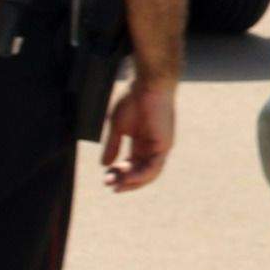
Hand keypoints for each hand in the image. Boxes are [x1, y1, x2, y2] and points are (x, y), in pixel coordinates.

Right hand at [101, 76, 175, 191]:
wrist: (147, 84)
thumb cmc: (133, 99)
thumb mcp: (117, 127)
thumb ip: (112, 146)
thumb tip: (104, 165)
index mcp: (142, 142)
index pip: (132, 165)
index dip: (119, 174)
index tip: (106, 180)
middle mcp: (152, 147)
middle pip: (140, 172)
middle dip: (124, 180)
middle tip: (108, 185)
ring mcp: (160, 147)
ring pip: (148, 173)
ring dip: (132, 181)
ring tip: (117, 184)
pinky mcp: (165, 144)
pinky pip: (153, 167)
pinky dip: (141, 175)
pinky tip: (127, 177)